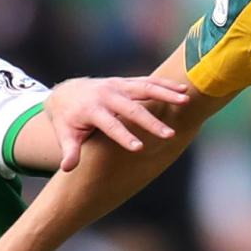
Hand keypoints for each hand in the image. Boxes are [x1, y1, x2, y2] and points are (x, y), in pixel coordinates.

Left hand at [40, 75, 189, 172]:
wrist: (67, 92)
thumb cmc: (68, 119)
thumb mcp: (65, 134)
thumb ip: (69, 150)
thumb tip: (66, 168)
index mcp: (91, 110)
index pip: (110, 125)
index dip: (124, 137)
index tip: (140, 149)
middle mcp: (106, 95)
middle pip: (132, 108)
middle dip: (151, 122)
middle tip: (169, 135)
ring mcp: (117, 85)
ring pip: (144, 88)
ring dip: (165, 94)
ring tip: (185, 100)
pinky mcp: (126, 81)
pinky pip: (147, 81)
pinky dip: (165, 85)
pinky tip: (183, 90)